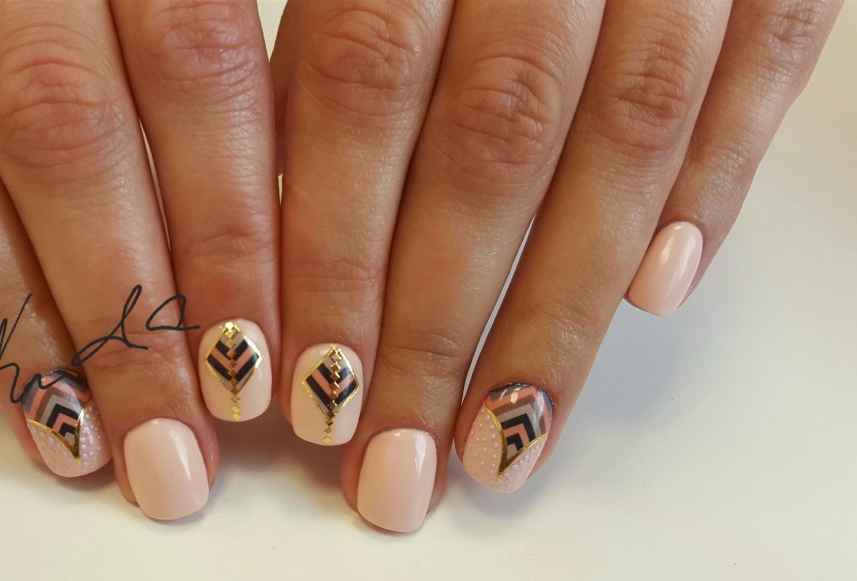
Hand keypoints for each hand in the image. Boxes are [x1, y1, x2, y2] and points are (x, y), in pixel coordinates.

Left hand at [269, 0, 839, 530]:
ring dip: (556, 304)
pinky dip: (712, 182)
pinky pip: (764, 60)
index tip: (297, 379)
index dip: (328, 244)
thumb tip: (274, 223)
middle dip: (429, 316)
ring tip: (498, 437)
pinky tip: (656, 298)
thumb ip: (326, 57)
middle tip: (384, 457)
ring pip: (622, 132)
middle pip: (487, 137)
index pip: (356, 83)